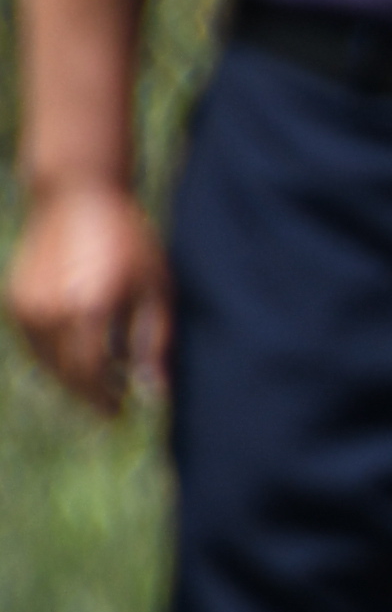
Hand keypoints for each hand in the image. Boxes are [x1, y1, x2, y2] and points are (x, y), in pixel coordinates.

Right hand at [7, 180, 168, 416]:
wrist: (75, 198)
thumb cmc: (127, 241)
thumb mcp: (154, 290)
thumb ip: (152, 343)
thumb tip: (155, 393)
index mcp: (88, 307)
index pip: (92, 373)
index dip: (106, 399)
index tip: (124, 413)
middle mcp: (50, 310)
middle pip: (67, 374)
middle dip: (90, 397)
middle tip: (113, 411)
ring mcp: (26, 306)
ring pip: (46, 364)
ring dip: (71, 382)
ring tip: (100, 390)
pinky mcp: (15, 301)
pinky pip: (33, 346)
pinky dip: (53, 361)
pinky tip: (78, 363)